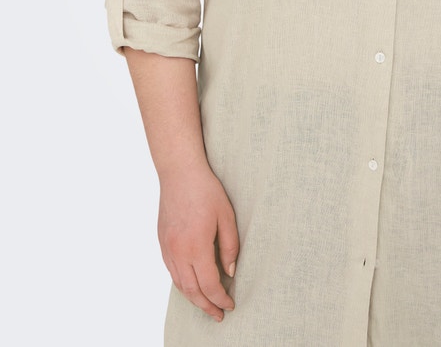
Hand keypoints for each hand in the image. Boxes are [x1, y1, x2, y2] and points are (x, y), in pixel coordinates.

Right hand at [158, 165, 238, 321]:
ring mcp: (167, 248)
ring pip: (179, 284)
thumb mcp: (227, 216)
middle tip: (219, 315)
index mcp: (196, 247)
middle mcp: (178, 252)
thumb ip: (229, 246)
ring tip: (207, 304)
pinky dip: (183, 283)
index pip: (209, 285)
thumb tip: (229, 271)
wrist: (179, 173)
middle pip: (192, 291)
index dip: (220, 299)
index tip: (230, 305)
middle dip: (206, 306)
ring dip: (193, 298)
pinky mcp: (162, 242)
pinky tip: (192, 284)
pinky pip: (172, 271)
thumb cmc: (206, 191)